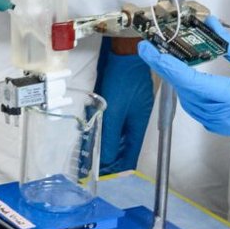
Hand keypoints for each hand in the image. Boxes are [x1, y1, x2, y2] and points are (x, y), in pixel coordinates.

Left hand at [92, 45, 155, 174]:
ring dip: (107, 142)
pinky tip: (95, 129)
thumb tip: (106, 159)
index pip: (130, 156)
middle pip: (125, 146)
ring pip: (120, 134)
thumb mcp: (113, 113)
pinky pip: (117, 122)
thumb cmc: (121, 82)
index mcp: (139, 126)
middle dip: (110, 156)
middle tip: (91, 163)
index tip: (102, 174)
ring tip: (90, 149)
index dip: (117, 167)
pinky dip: (107, 129)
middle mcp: (137, 121)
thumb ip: (110, 137)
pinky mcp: (125, 102)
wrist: (126, 54)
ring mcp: (132, 111)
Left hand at [137, 17, 229, 149]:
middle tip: (153, 46)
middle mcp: (222, 115)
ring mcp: (219, 123)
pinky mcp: (218, 125)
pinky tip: (186, 73)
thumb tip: (210, 24)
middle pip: (184, 90)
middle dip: (167, 67)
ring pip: (187, 99)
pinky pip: (195, 106)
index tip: (150, 51)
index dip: (167, 66)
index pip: (192, 82)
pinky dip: (188, 89)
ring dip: (176, 78)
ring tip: (168, 56)